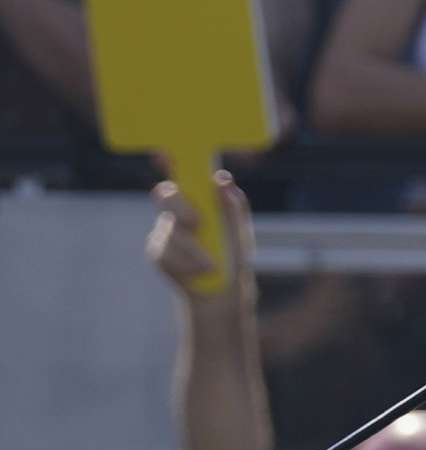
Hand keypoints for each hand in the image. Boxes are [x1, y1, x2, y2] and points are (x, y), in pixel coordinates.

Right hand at [145, 171, 255, 305]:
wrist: (223, 289)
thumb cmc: (234, 253)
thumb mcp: (240, 229)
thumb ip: (233, 206)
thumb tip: (222, 180)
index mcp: (199, 198)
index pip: (181, 173)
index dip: (170, 161)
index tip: (164, 155)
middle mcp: (177, 209)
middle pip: (165, 195)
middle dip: (180, 207)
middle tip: (197, 222)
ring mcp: (164, 230)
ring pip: (170, 231)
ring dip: (193, 249)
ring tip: (211, 264)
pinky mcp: (157, 252)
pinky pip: (166, 254)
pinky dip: (186, 265)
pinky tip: (199, 272)